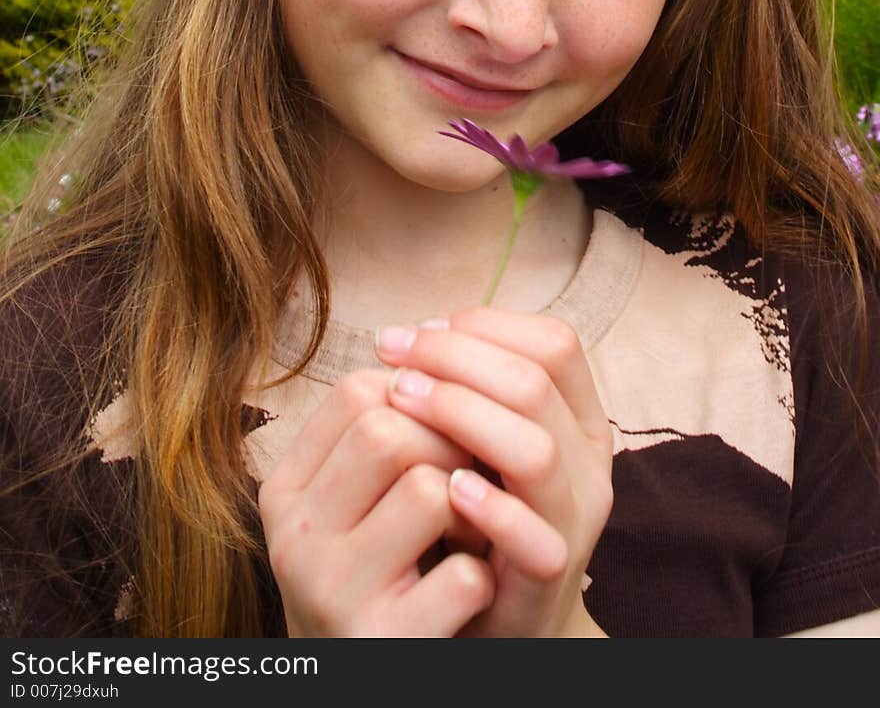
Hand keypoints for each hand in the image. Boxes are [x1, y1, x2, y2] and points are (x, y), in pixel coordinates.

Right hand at [257, 368, 494, 636]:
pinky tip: (476, 590)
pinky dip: (486, 576)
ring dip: (473, 506)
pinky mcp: (383, 645)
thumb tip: (439, 346)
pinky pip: (463, 577)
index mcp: (285, 490)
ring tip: (473, 532)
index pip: (356, 391)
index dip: (420, 394)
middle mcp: (295, 537)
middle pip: (389, 430)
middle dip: (450, 442)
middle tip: (472, 474)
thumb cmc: (376, 575)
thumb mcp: (352, 505)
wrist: (361, 683)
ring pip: (429, 490)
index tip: (443, 427)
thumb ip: (376, 438)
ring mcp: (332, 593)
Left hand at [375, 309, 612, 637]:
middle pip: (535, 383)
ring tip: (402, 401)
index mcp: (580, 418)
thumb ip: (471, 390)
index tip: (419, 330)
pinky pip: (534, 537)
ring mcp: (573, 520)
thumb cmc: (480, 514)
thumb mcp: (485, 441)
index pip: (554, 343)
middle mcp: (588, 463)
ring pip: (537, 449)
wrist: (500, 621)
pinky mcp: (547, 576)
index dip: (485, 326)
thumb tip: (416, 332)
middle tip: (392, 356)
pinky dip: (492, 508)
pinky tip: (447, 487)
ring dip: (463, 414)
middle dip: (455, 358)